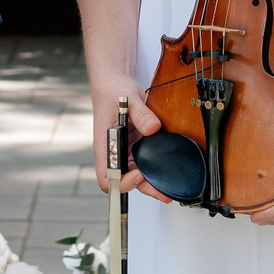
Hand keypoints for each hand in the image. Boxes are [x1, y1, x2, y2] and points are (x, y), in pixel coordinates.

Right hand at [89, 70, 173, 203]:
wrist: (115, 81)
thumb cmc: (112, 90)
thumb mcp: (127, 99)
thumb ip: (141, 114)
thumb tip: (153, 128)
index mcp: (105, 145)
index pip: (107, 177)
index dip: (123, 181)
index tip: (140, 171)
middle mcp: (113, 152)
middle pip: (124, 181)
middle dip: (144, 188)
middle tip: (163, 192)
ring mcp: (124, 149)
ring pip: (135, 174)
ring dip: (150, 180)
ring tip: (168, 187)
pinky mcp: (134, 145)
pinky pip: (143, 161)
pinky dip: (154, 167)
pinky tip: (166, 168)